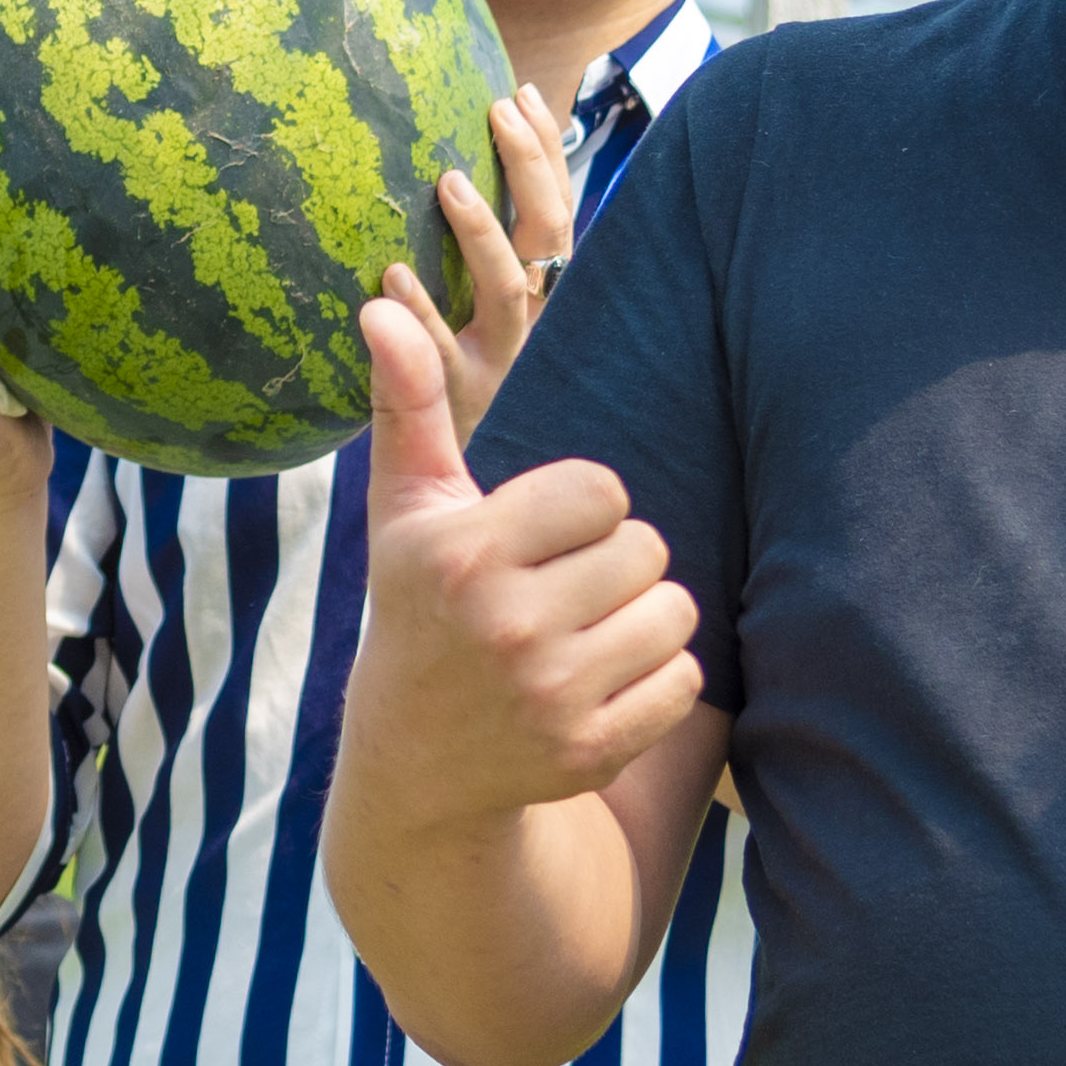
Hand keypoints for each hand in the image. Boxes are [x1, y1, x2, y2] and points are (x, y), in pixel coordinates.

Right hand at [346, 294, 708, 840]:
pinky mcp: (590, 749)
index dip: (581, 509)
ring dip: (643, 617)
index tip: (539, 538)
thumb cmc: (420, 608)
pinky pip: (682, 680)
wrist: (414, 761)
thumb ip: (408, 404)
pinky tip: (598, 681)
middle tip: (563, 589)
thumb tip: (383, 304)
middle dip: (616, 563)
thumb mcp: (406, 510)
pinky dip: (656, 678)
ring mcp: (551, 695)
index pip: (603, 490)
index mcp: (466, 555)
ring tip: (585, 632)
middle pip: (647, 547)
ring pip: (673, 612)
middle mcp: (507, 626)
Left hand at [384, 88, 585, 438]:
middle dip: (530, 171)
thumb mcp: (470, 336)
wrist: (468, 527)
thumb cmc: (462, 419)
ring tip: (446, 182)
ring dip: (481, 236)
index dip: (545, 156)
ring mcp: (498, 373)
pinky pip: (440, 362)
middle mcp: (531, 335)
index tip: (522, 92)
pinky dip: (418, 318)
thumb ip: (466, 271)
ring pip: (507, 294)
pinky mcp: (458, 415)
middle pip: (549, 240)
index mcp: (542, 308)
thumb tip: (434, 183)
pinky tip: (390, 278)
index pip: (556, 218)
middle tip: (498, 109)